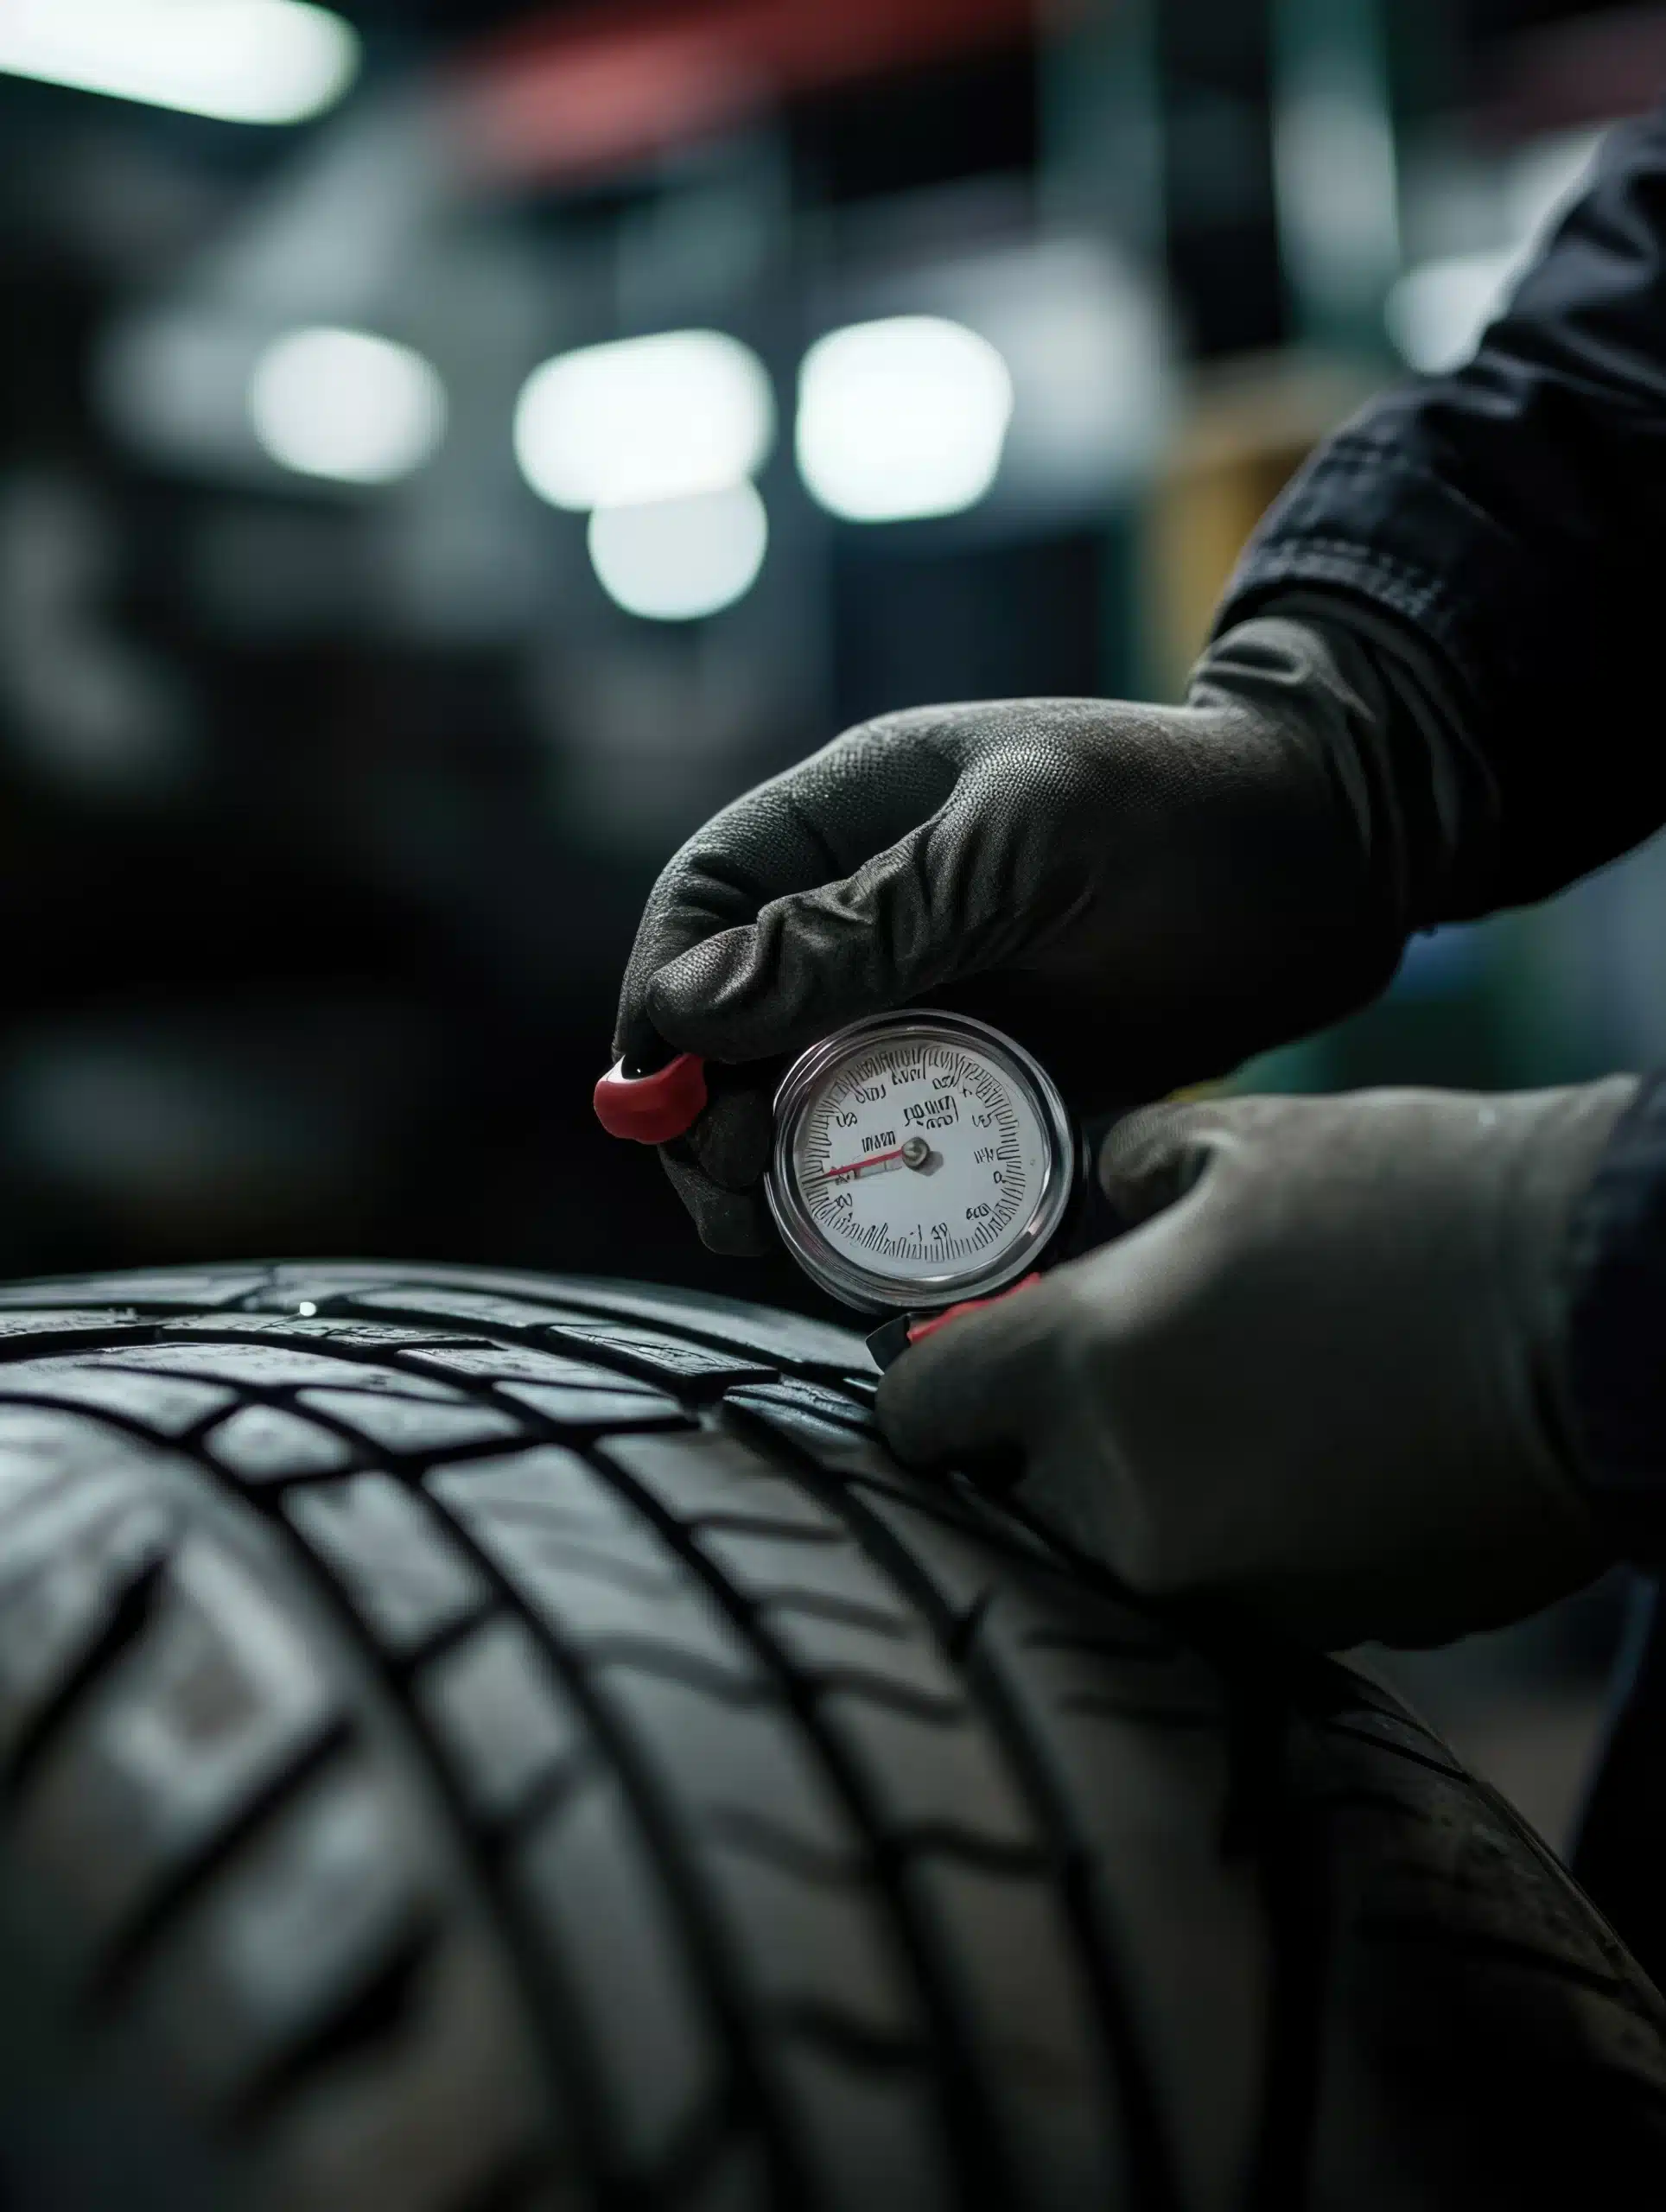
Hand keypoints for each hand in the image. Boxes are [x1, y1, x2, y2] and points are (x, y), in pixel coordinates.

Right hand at [613, 615, 1418, 1252]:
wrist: (1340, 862)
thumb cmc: (1181, 812)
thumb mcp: (1016, 846)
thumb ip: (862, 926)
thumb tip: (688, 1009)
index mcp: (844, 825)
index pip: (699, 914)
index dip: (665, 1014)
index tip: (670, 1110)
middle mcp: (865, 919)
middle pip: (730, 1032)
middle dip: (712, 1119)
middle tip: (743, 1200)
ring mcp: (928, 1005)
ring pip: (808, 1105)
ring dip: (787, 1178)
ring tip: (803, 1241)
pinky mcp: (992, 1079)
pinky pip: (904, 1154)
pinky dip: (882, 1204)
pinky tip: (893, 1248)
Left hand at [877, 1080, 1637, 1649]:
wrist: (1608, 1317)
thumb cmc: (1423, 1205)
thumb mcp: (1254, 1142)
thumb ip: (1137, 1169)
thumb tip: (1111, 1188)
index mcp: (1084, 1371)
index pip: (920, 1415)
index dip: (934, 1385)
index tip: (965, 1369)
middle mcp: (1127, 1504)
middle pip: (1014, 1502)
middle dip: (1042, 1451)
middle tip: (1117, 1383)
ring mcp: (1228, 1586)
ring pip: (1125, 1554)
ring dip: (1149, 1495)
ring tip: (1238, 1411)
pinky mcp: (1327, 1631)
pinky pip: (1235, 1589)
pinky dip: (1251, 1537)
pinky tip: (1318, 1460)